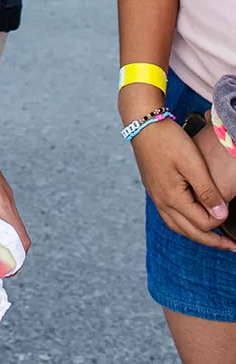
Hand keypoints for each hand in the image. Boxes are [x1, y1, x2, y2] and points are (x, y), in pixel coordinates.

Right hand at [132, 118, 233, 247]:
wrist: (143, 123)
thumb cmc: (168, 139)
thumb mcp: (193, 162)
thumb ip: (207, 191)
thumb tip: (221, 215)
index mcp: (172, 197)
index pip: (202, 224)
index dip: (219, 222)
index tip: (230, 211)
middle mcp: (162, 202)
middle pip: (190, 232)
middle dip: (212, 242)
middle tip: (231, 246)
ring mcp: (156, 197)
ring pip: (178, 228)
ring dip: (198, 236)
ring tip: (214, 239)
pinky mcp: (154, 190)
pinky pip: (170, 217)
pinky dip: (185, 225)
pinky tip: (192, 220)